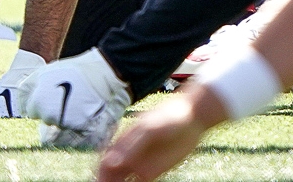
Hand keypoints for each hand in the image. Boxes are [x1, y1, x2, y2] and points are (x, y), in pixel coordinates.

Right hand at [97, 89, 221, 181]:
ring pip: (121, 181)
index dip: (100, 173)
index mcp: (124, 141)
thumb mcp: (150, 129)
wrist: (192, 117)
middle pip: (111, 173)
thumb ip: (132, 145)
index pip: (106, 160)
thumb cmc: (169, 117)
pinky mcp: (152, 171)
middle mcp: (128, 154)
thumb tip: (112, 162)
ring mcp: (139, 163)